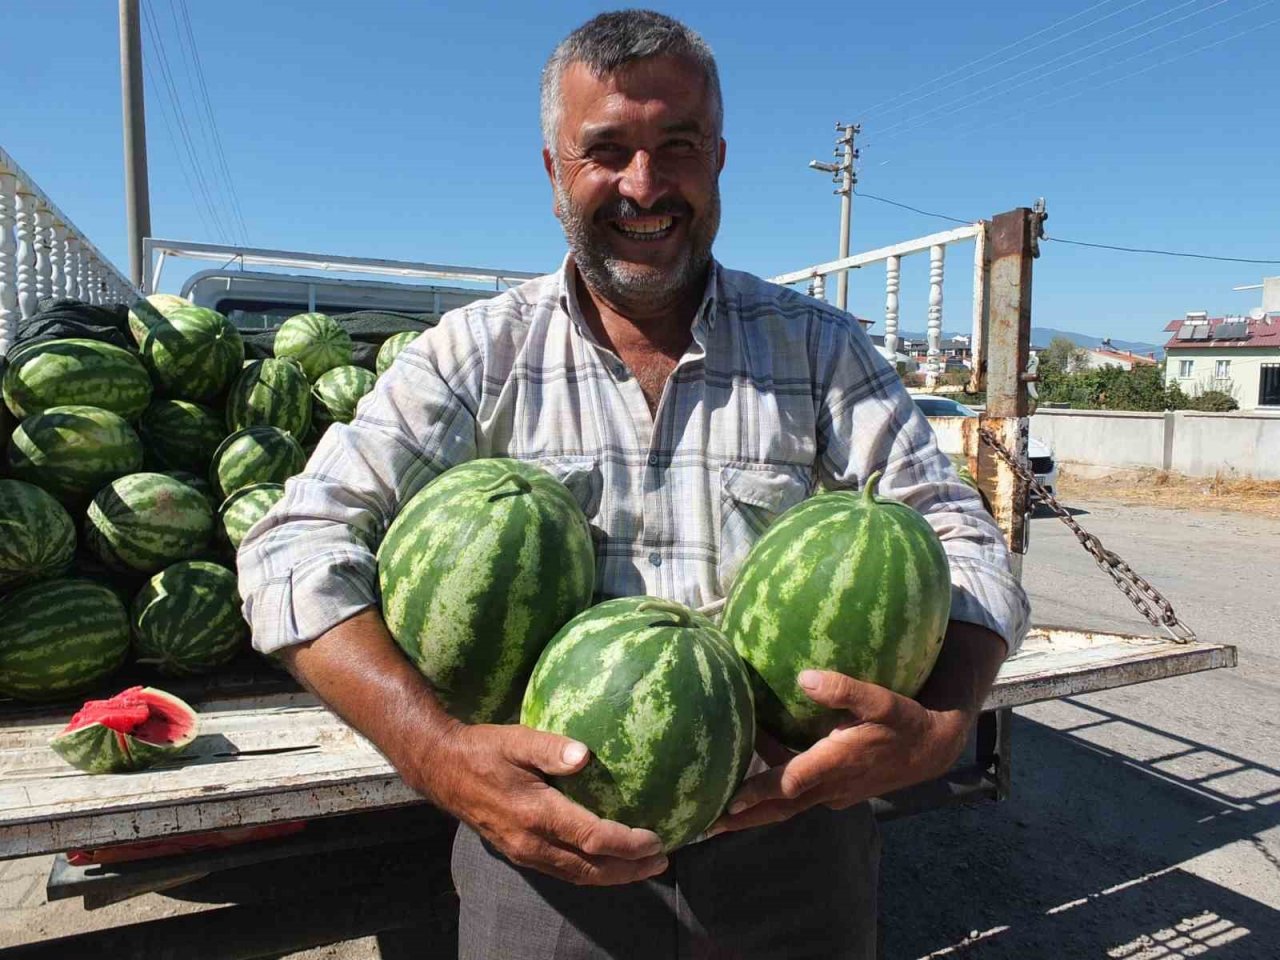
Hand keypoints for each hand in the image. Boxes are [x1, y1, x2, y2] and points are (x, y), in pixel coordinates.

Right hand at [428, 722, 668, 885]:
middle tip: (662, 860)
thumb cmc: (483, 749)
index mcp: (537, 814)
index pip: (593, 838)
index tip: (656, 838)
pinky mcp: (519, 853)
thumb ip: (550, 748)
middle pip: (591, 868)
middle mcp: (532, 842)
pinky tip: (606, 861)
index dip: (628, 844)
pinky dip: (591, 871)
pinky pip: (563, 871)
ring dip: (613, 875)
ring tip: (643, 867)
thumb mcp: (516, 739)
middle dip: (630, 869)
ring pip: (577, 875)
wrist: (442, 770)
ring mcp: (524, 853)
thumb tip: (584, 755)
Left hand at [707, 669, 971, 836]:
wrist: (932, 750)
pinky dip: (774, 789)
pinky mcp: (836, 789)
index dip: (759, 792)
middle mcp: (830, 786)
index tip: (728, 802)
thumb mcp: (882, 700)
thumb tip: (803, 677)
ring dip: (754, 809)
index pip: (789, 784)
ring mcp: (833, 792)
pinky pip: (798, 792)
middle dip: (742, 819)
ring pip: (786, 805)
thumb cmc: (906, 722)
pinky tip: (755, 767)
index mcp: (836, 765)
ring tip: (718, 811)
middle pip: (778, 808)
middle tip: (705, 827)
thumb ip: (844, 689)